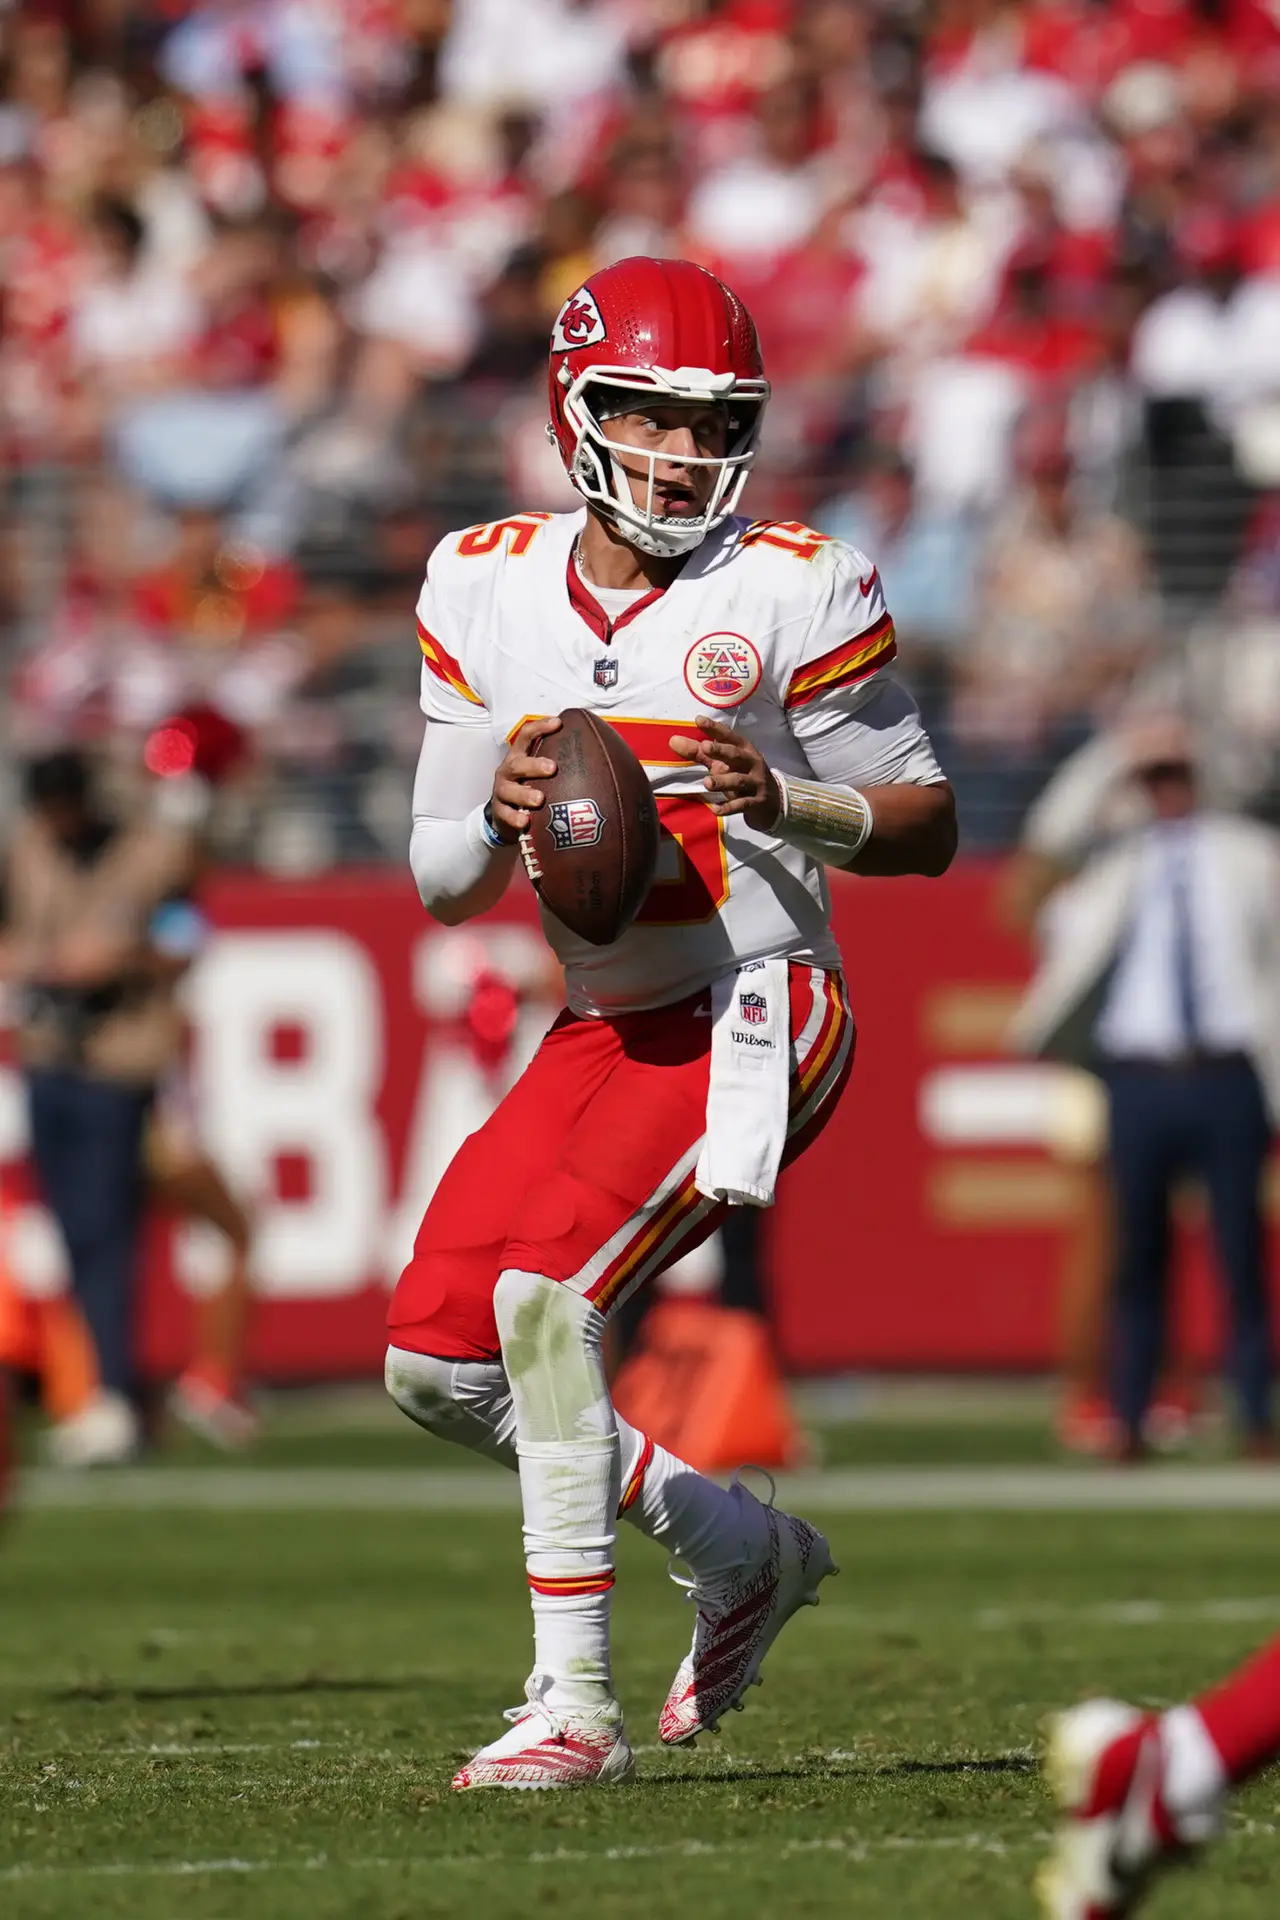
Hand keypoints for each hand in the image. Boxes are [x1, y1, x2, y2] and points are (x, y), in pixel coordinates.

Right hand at [490, 715, 561, 841]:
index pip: (526, 736)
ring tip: (539, 799)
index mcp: (520, 756)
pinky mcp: (499, 811)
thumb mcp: (541, 773)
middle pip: (517, 764)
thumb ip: (560, 764)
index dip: (540, 728)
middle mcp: (508, 771)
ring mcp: (502, 791)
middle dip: (534, 765)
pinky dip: (515, 818)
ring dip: (524, 794)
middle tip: (552, 768)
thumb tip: (601, 756)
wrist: (506, 815)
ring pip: (509, 790)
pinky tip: (525, 822)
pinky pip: (505, 814)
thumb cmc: (529, 787)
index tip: (558, 723)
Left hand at [669, 716, 781, 830]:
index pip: (729, 736)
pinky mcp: (756, 802)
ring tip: (706, 782)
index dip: (714, 729)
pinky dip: (728, 807)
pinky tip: (714, 809)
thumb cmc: (742, 775)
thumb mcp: (723, 763)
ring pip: (739, 781)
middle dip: (721, 751)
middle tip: (705, 747)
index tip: (698, 720)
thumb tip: (672, 740)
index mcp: (743, 749)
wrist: (772, 801)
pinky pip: (741, 804)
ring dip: (723, 781)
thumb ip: (699, 752)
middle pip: (736, 755)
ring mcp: (755, 783)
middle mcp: (751, 763)